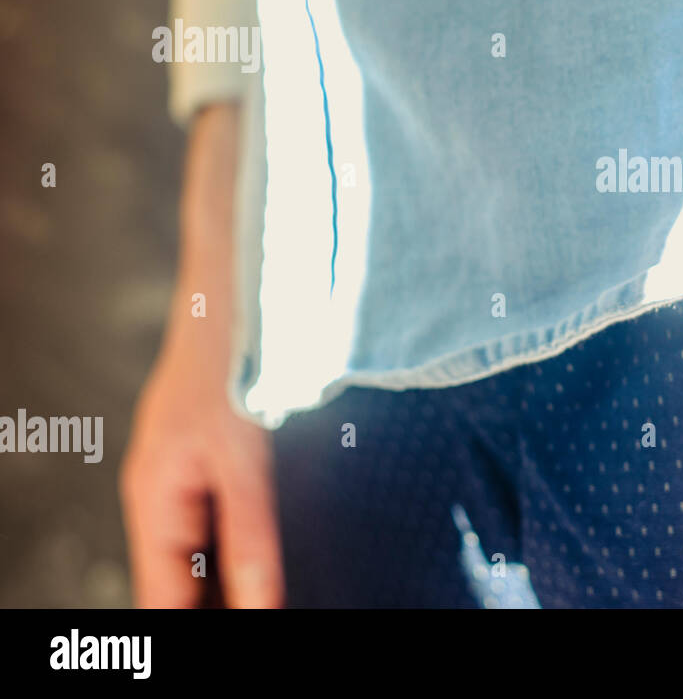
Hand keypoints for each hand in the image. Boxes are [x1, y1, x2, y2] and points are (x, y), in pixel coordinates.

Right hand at [120, 105, 282, 607]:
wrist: (240, 291)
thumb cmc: (236, 366)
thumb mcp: (245, 459)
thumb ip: (250, 536)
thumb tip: (260, 609)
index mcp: (154, 499)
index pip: (162, 598)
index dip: (193, 628)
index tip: (246, 639)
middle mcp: (162, 493)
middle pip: (181, 579)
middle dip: (219, 607)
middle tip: (272, 618)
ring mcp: (186, 475)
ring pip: (203, 550)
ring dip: (233, 579)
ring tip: (281, 602)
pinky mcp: (216, 457)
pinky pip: (222, 519)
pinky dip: (245, 544)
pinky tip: (280, 557)